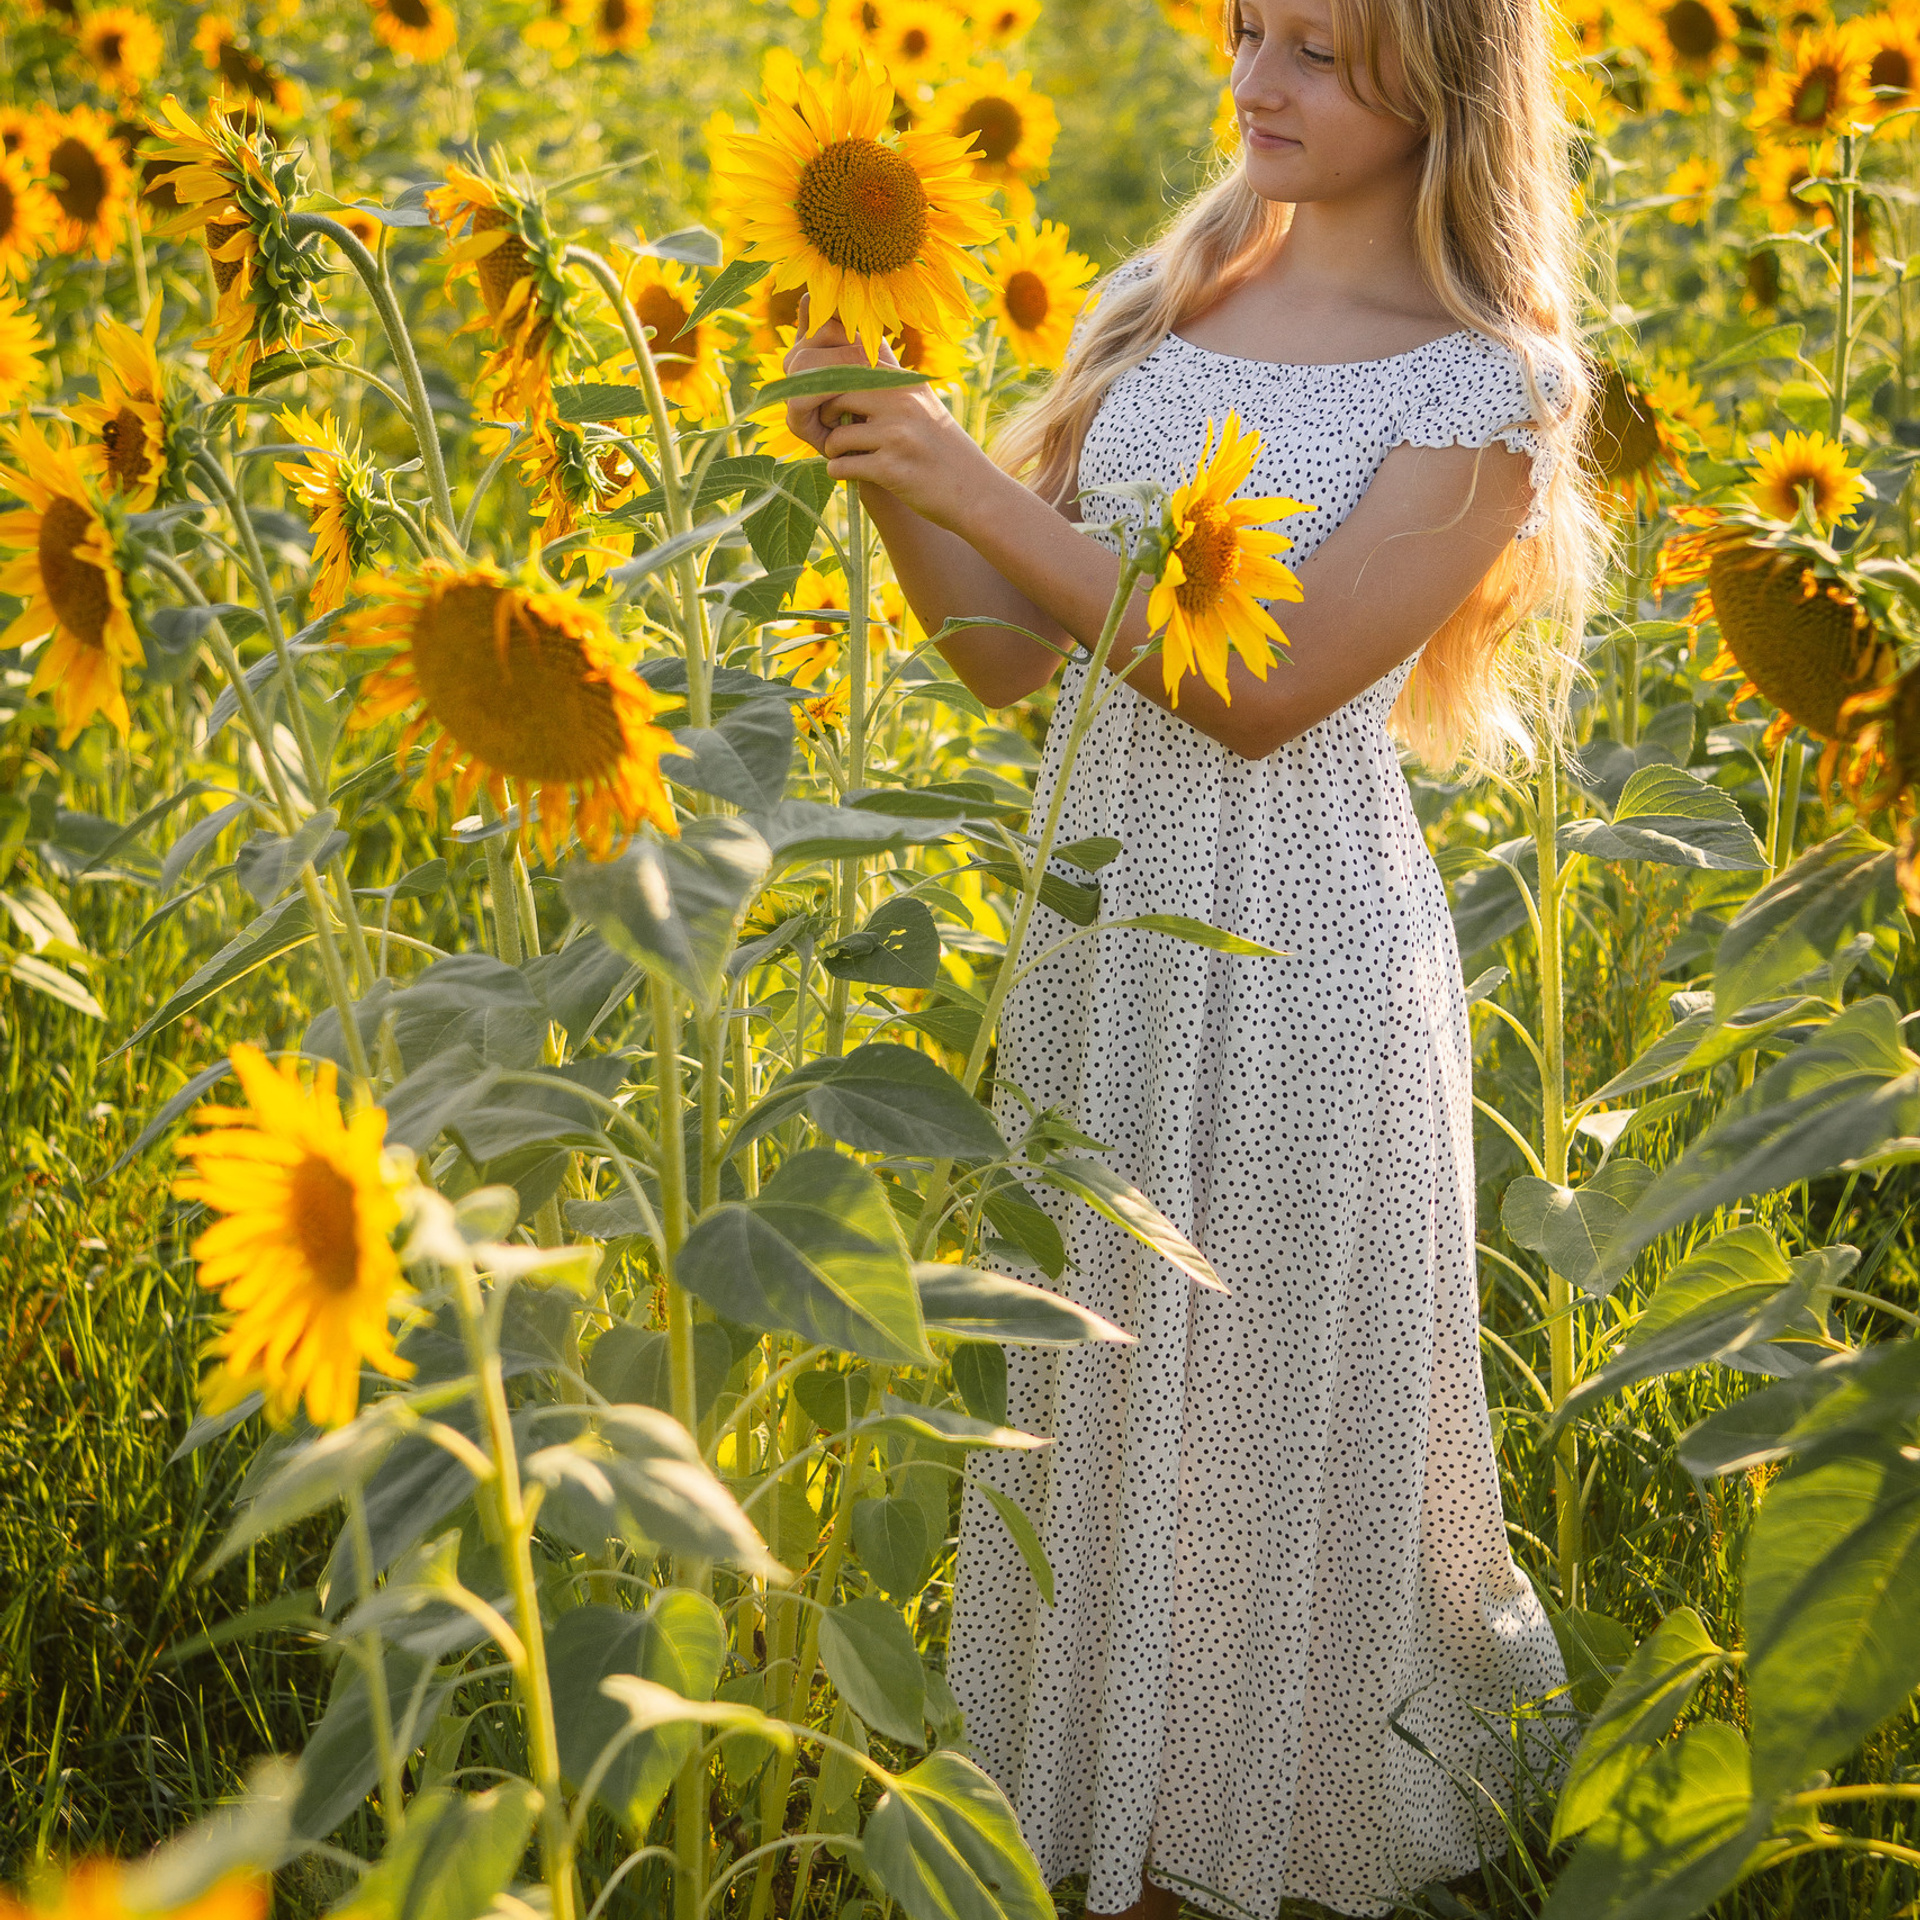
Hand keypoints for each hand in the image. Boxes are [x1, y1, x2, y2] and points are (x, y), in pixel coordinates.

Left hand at [782, 294, 998, 531]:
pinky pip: (842, 466)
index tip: (832, 402)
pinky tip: (850, 475)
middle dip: (826, 416)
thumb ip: (887, 379)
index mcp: (905, 381)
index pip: (848, 363)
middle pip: (835, 395)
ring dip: (832, 451)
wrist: (975, 492)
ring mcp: (896, 435)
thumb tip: (846, 350)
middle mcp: (901, 402)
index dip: (830, 384)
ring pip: (836, 436)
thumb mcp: (921, 402)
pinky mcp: (891, 469)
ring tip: (844, 456)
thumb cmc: (941, 447)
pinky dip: (839, 473)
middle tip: (833, 431)